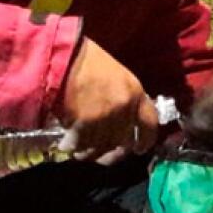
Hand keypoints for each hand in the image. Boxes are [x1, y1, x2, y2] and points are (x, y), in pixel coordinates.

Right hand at [56, 38, 157, 163]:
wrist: (62, 57)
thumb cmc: (86, 60)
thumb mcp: (116, 75)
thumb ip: (123, 98)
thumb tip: (121, 120)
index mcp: (136, 93)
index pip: (150, 124)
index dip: (145, 140)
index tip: (138, 149)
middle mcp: (124, 109)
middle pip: (122, 141)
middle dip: (112, 151)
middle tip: (101, 155)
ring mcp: (105, 119)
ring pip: (101, 147)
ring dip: (90, 151)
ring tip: (80, 151)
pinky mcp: (84, 126)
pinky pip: (81, 145)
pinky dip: (74, 147)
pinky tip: (67, 144)